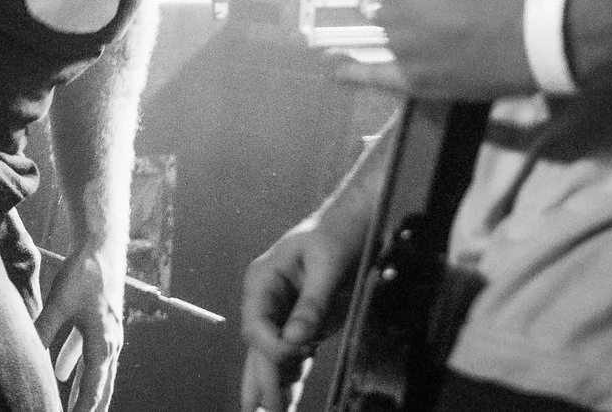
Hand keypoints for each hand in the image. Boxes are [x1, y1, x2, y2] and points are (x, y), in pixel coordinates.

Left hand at [37, 245, 124, 411]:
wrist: (101, 247)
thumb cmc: (84, 274)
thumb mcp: (59, 303)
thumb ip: (43, 330)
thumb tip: (26, 354)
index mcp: (102, 343)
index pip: (92, 388)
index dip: (82, 409)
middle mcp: (110, 343)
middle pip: (101, 386)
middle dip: (91, 407)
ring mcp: (107, 333)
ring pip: (97, 372)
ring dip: (85, 391)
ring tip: (75, 409)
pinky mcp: (101, 323)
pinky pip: (89, 352)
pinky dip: (76, 365)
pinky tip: (61, 374)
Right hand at [239, 203, 370, 410]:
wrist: (355, 219)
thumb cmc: (337, 231)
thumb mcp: (327, 263)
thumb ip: (312, 302)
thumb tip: (297, 338)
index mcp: (262, 279)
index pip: (256, 325)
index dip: (272, 346)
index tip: (295, 353)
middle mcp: (267, 298)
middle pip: (259, 346)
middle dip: (263, 379)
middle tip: (267, 409)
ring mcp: (284, 312)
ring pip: (272, 356)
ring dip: (273, 384)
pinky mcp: (304, 322)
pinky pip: (293, 354)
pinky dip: (291, 377)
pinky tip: (287, 399)